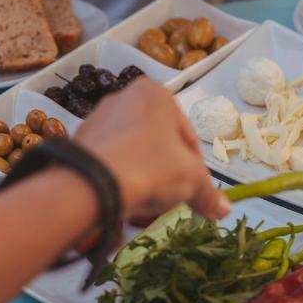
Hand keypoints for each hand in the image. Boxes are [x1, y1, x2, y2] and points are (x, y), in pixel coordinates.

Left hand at [74, 78, 229, 219]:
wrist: (93, 184)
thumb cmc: (152, 167)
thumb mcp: (191, 181)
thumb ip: (208, 194)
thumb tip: (224, 209)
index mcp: (155, 94)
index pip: (187, 134)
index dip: (196, 166)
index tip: (195, 188)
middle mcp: (123, 97)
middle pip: (157, 140)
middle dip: (167, 168)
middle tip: (172, 195)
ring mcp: (97, 118)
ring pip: (132, 150)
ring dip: (143, 172)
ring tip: (147, 198)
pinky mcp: (79, 142)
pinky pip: (108, 160)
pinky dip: (119, 176)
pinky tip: (123, 197)